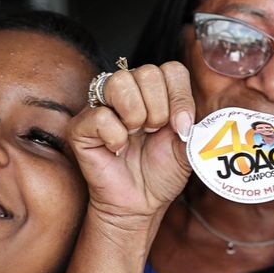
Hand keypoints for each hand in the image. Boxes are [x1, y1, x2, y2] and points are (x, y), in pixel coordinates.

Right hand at [71, 61, 194, 233]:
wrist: (141, 202)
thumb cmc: (161, 172)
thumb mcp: (187, 146)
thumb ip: (193, 124)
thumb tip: (188, 118)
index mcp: (155, 91)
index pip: (171, 69)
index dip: (180, 97)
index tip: (181, 127)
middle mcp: (128, 93)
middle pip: (147, 72)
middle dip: (159, 109)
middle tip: (154, 133)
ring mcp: (101, 106)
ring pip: (120, 82)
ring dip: (136, 115)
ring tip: (136, 136)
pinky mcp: (80, 127)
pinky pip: (100, 115)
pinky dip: (115, 137)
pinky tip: (118, 149)